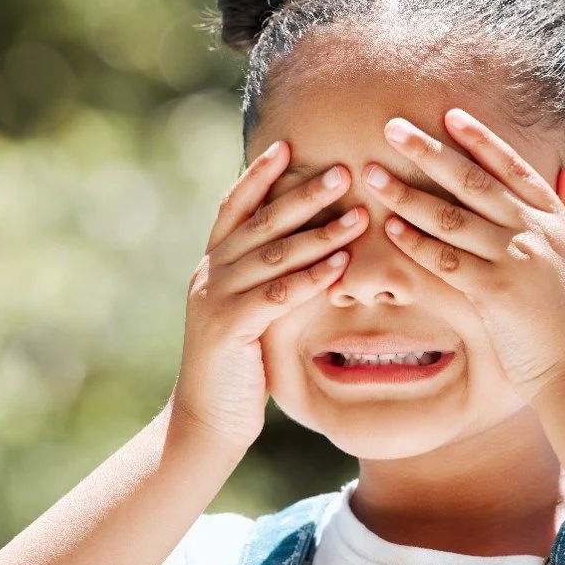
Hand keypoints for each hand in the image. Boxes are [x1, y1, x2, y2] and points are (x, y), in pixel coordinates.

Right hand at [170, 140, 366, 449]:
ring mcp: (216, 299)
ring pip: (273, 254)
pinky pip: (278, 294)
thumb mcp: (248, 312)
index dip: (259, 175)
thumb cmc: (238, 367)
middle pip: (261, 222)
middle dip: (303, 193)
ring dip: (320, 232)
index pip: (234, 207)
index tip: (288, 145)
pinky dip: (312, 277)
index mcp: (213, 264)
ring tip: (358, 214)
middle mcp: (210, 273)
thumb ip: (265, 279)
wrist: (206, 419)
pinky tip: (342, 265)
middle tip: (343, 170)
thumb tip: (305, 248)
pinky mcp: (229, 327)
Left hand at [365, 108, 564, 405]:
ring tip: (372, 173)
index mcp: (559, 221)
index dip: (479, 139)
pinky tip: (389, 227)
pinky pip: (445, 260)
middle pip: (473, 181)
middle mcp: (537, 232)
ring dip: (407, 193)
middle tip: (392, 127)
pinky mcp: (494, 292)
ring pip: (450, 216)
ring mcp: (515, 260)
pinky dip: (416, 242)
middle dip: (429, 150)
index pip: (513, 167)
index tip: (449, 116)